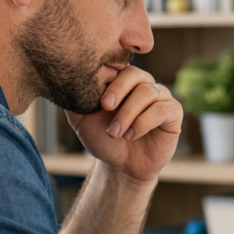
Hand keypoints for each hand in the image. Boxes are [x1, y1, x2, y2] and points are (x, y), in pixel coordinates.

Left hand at [66, 66, 181, 183]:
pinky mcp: (174, 114)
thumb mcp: (82, 120)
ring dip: (129, 114)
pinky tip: (131, 135)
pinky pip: (162, 109)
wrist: (121, 166)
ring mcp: (161, 97)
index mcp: (125, 81)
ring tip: (116, 133)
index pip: (120, 67)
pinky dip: (144, 122)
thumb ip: (74, 101)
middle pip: (137, 75)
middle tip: (106, 109)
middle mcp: (145, 85)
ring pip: (148, 93)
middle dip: (120, 92)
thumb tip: (60, 82)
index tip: (101, 103)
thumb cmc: (103, 140)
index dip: (111, 82)